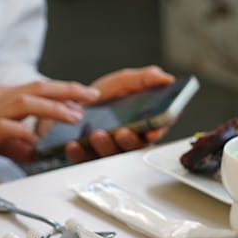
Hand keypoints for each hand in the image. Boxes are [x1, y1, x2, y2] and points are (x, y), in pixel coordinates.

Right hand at [0, 81, 99, 173]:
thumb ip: (13, 141)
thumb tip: (33, 151)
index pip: (35, 88)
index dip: (62, 90)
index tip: (84, 95)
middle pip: (38, 88)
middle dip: (69, 90)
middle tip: (93, 95)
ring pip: (28, 102)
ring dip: (55, 108)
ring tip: (76, 116)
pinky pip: (8, 128)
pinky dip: (26, 134)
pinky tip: (38, 143)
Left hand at [61, 65, 175, 162]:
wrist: (71, 102)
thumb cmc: (103, 95)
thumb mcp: (124, 82)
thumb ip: (145, 79)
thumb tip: (166, 78)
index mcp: (142, 123)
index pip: (157, 130)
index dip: (157, 132)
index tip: (153, 132)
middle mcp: (128, 139)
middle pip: (135, 146)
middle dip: (130, 141)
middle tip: (123, 133)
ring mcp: (108, 149)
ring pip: (112, 155)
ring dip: (106, 146)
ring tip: (97, 134)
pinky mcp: (88, 156)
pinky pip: (85, 159)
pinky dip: (80, 153)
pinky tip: (75, 144)